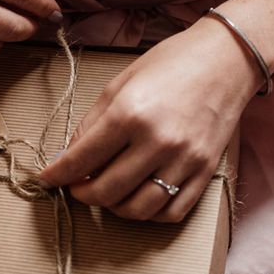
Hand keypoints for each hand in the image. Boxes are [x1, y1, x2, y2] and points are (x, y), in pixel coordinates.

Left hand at [37, 18, 260, 221]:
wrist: (227, 59)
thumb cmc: (171, 63)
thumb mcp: (120, 83)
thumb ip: (92, 123)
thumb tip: (69, 156)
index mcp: (130, 114)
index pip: (82, 159)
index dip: (57, 175)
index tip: (47, 179)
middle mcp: (158, 142)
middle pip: (107, 191)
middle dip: (82, 194)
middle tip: (77, 186)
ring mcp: (185, 161)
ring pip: (138, 209)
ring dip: (114, 208)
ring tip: (108, 192)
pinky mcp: (205, 172)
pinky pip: (172, 211)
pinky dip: (150, 213)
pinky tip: (140, 197)